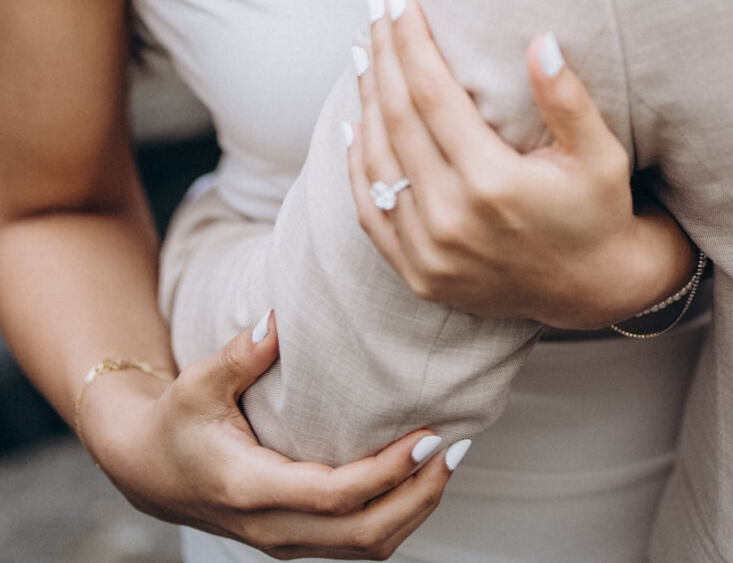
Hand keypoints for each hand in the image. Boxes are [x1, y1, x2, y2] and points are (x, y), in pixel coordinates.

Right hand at [80, 312, 458, 559]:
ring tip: (448, 461)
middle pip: (362, 535)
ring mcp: (286, 541)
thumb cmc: (177, 421)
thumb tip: (276, 320)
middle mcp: (273, 528)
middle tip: (456, 448)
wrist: (149, 473)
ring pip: (364, 548)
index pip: (335, 497)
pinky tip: (416, 478)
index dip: (388, 472)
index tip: (431, 435)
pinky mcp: (296, 540)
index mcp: (251, 489)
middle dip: (418, 496)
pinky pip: (355, 543)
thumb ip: (239, 354)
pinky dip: (393, 517)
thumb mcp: (197, 383)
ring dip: (413, 510)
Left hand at [348, 0, 696, 331]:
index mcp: (493, 182)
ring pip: (378, 161)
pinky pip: (372, 212)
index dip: (412, 42)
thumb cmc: (599, 209)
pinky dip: (358, 164)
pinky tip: (354, 124)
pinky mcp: (418, 275)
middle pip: (398, 118)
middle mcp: (452, 220)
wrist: (593, 291)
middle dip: (384, 56)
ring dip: (366, 100)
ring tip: (365, 53)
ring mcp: (429, 253)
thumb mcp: (601, 153)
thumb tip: (541, 41)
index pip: (433, 93)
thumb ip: (569, 99)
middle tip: (375, 8)